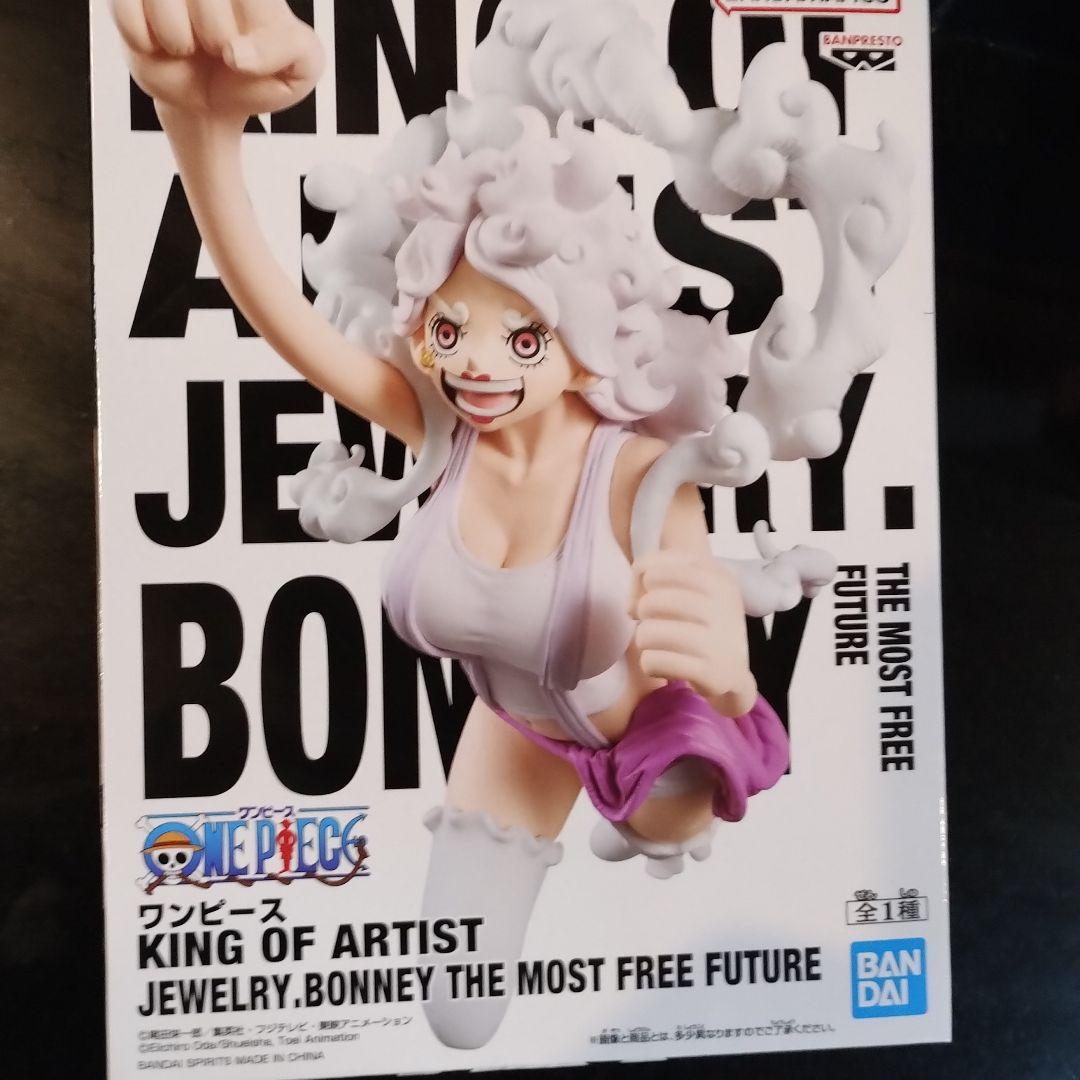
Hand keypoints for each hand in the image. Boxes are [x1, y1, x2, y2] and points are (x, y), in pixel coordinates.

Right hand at [111, 0, 323, 123]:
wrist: (212, 102)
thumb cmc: (257, 75)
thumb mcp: (298, 70)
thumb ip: (287, 50)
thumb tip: (236, 53)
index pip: (250, 0)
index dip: (250, 38)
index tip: (244, 54)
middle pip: (208, 3)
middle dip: (215, 39)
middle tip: (217, 48)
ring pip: (165, 3)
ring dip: (178, 41)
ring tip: (189, 44)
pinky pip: (127, 13)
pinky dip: (144, 40)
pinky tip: (158, 43)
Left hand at [630, 550, 757, 716]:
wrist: (733, 674)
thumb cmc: (699, 624)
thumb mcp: (687, 588)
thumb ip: (652, 575)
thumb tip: (631, 607)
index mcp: (717, 576)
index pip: (651, 570)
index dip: (637, 587)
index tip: (650, 599)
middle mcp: (723, 603)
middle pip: (648, 603)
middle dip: (643, 617)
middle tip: (658, 625)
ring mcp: (720, 639)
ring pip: (647, 633)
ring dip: (645, 642)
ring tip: (662, 645)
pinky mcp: (711, 672)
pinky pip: (653, 662)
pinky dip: (651, 665)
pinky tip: (667, 666)